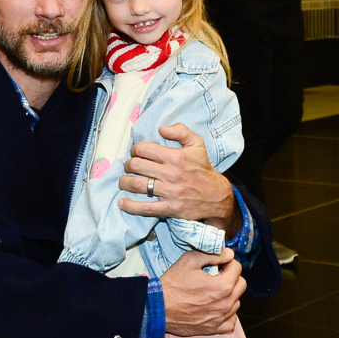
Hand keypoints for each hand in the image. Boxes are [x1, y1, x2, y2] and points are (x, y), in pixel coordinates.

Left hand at [118, 124, 240, 233]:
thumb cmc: (203, 169)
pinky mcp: (169, 208)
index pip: (143, 149)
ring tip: (124, 181)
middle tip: (129, 167)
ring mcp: (169, 192)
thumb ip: (181, 131)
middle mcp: (171, 174)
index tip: (135, 153)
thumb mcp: (198, 144)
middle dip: (128, 165)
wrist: (216, 196)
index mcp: (176, 157)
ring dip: (125, 182)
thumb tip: (161, 128)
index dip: (135, 150)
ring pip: (137, 185)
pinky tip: (122, 202)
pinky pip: (144, 207)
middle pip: (136, 166)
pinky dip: (130, 206)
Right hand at [161, 248, 244, 336]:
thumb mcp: (189, 260)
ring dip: (230, 295)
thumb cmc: (173, 284)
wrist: (158, 308)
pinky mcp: (214, 329)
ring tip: (214, 292)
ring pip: (237, 302)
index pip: (237, 268)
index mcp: (223, 286)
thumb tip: (229, 254)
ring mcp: (221, 318)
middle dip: (232, 277)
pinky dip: (227, 314)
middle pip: (241, 285)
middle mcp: (226, 303)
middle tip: (217, 276)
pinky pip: (231, 322)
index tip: (218, 263)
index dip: (228, 262)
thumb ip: (213, 255)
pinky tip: (217, 308)